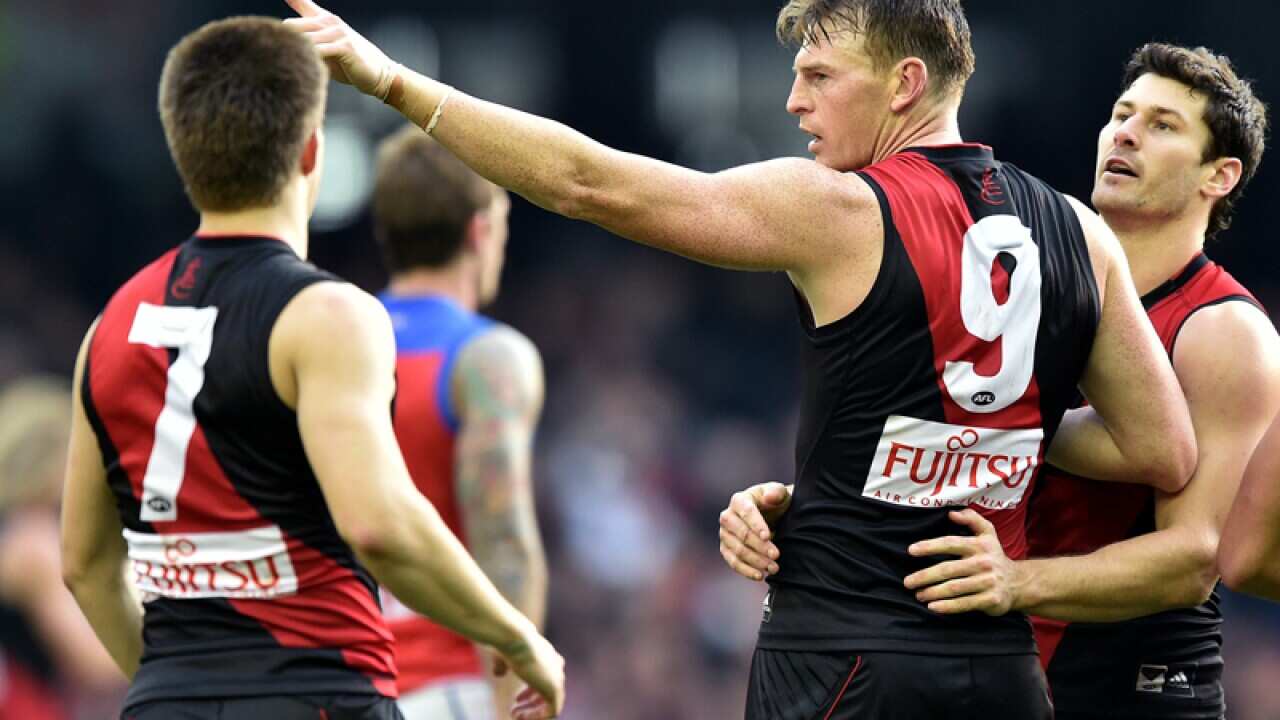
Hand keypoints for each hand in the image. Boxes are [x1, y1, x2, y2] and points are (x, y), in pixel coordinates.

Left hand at [283, 0, 392, 96]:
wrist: (378, 74)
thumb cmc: (348, 64)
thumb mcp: (324, 49)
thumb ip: (306, 42)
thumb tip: (281, 44)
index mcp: (321, 18)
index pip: (299, 0)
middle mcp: (328, 20)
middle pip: (291, 26)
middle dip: (280, 43)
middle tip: (272, 58)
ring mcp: (337, 32)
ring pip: (304, 39)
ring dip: (293, 53)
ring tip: (282, 67)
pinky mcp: (345, 46)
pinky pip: (319, 51)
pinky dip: (310, 59)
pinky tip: (303, 69)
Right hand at [493, 622, 564, 718]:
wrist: (516, 639)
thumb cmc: (507, 643)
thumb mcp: (503, 656)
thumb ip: (503, 665)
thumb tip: (499, 674)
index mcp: (548, 656)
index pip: (545, 678)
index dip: (530, 692)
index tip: (517, 699)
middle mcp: (556, 666)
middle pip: (548, 691)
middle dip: (531, 703)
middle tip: (514, 711)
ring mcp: (557, 678)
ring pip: (551, 703)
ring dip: (533, 713)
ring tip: (516, 716)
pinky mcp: (555, 689)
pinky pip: (552, 711)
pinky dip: (537, 716)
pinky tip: (521, 717)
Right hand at [718, 482, 790, 580]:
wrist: (773, 516)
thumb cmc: (777, 503)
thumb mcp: (781, 494)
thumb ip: (777, 492)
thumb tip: (769, 498)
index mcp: (739, 500)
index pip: (746, 512)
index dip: (757, 525)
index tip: (769, 536)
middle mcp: (727, 516)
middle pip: (742, 534)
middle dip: (760, 547)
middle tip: (777, 556)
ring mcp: (724, 534)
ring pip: (738, 550)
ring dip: (756, 561)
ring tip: (774, 568)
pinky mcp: (726, 549)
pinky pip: (732, 562)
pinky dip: (746, 570)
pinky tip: (760, 576)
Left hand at [903, 509, 1021, 615]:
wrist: (1019, 583)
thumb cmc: (994, 556)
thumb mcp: (988, 533)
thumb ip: (972, 518)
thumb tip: (951, 513)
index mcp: (979, 545)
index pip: (950, 543)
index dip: (930, 546)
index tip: (911, 551)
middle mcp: (983, 563)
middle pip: (948, 569)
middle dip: (925, 576)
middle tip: (908, 582)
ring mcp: (987, 582)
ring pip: (954, 588)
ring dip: (933, 592)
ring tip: (918, 594)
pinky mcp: (991, 599)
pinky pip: (965, 603)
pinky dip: (947, 607)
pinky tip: (933, 607)